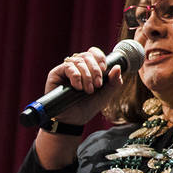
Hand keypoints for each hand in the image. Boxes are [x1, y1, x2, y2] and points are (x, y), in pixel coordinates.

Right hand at [34, 47, 124, 169]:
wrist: (74, 120)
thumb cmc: (89, 105)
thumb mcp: (106, 94)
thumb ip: (114, 81)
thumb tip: (117, 67)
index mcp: (89, 67)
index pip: (94, 52)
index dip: (100, 58)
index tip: (104, 70)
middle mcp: (77, 65)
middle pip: (87, 55)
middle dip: (95, 70)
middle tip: (97, 85)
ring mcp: (66, 69)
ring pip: (79, 60)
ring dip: (87, 76)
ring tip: (88, 90)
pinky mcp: (56, 74)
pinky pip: (68, 67)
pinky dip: (76, 76)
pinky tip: (78, 87)